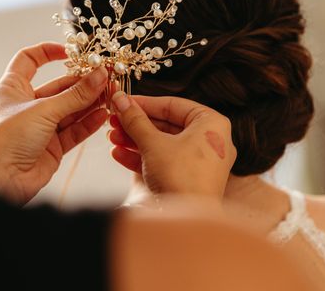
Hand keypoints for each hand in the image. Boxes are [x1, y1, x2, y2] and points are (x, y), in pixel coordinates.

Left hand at [0, 43, 108, 204]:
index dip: (47, 52)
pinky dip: (89, 123)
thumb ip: (76, 95)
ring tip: (111, 95)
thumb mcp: (44, 110)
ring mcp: (42, 126)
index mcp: (14, 88)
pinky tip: (104, 115)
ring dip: (91, 102)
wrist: (0, 182)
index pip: (29, 60)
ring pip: (71, 109)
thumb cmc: (7, 140)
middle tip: (106, 78)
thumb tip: (99, 75)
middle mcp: (28, 105)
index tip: (70, 51)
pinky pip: (75, 130)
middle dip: (83, 82)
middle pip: (60, 86)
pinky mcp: (53, 146)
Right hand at [108, 92, 235, 199]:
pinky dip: (143, 157)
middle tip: (115, 121)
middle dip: (137, 125)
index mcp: (212, 124)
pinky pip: (166, 161)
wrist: (188, 225)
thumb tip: (121, 100)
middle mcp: (212, 141)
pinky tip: (119, 154)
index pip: (174, 105)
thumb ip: (135, 120)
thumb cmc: (181, 178)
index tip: (123, 101)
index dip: (145, 103)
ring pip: (164, 144)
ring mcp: (203, 162)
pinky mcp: (191, 180)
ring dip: (136, 140)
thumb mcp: (153, 143)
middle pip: (167, 125)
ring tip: (113, 137)